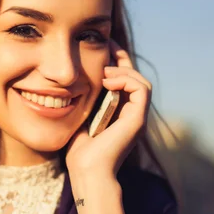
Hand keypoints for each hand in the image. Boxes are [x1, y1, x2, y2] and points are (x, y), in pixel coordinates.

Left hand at [65, 39, 151, 179]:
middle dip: (120, 56)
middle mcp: (132, 113)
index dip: (115, 59)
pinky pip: (142, 88)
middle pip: (134, 76)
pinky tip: (107, 80)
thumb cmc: (78, 148)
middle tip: (105, 43)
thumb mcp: (79, 115)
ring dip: (123, 70)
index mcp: (120, 111)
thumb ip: (84, 98)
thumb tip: (72, 77)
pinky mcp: (138, 119)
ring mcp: (137, 116)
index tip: (100, 44)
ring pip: (141, 80)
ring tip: (103, 71)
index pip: (123, 78)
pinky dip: (126, 79)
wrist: (86, 170)